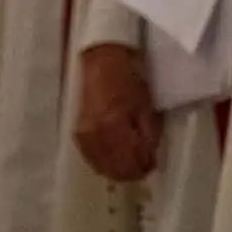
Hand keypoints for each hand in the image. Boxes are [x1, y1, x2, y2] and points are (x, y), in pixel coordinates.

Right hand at [74, 44, 160, 182]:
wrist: (103, 60)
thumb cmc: (128, 78)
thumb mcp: (145, 105)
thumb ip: (148, 134)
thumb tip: (149, 157)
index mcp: (114, 126)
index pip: (131, 161)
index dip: (144, 166)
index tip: (153, 164)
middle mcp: (96, 135)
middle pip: (115, 169)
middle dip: (132, 171)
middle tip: (145, 165)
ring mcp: (84, 135)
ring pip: (102, 167)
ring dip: (119, 170)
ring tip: (132, 162)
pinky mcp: (78, 133)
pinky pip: (92, 158)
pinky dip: (105, 163)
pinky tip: (115, 159)